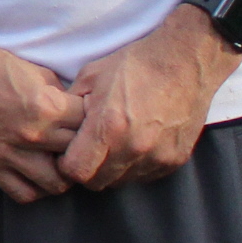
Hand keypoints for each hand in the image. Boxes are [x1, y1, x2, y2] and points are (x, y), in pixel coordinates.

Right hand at [0, 40, 83, 204]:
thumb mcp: (40, 73)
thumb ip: (63, 97)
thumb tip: (81, 113)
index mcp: (47, 108)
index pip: (88, 126)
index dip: (91, 121)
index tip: (87, 120)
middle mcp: (32, 135)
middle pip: (76, 155)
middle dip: (81, 148)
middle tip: (78, 143)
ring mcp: (10, 153)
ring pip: (55, 183)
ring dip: (62, 175)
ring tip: (59, 164)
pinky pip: (23, 193)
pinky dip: (35, 189)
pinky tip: (38, 176)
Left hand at [63, 7, 241, 188]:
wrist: (185, 60)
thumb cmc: (135, 64)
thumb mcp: (91, 76)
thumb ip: (70, 107)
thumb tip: (56, 127)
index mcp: (109, 127)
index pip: (76, 171)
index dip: (67, 164)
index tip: (68, 152)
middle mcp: (135, 147)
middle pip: (97, 182)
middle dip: (87, 169)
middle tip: (88, 149)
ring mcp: (158, 156)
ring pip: (122, 181)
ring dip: (112, 169)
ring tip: (113, 144)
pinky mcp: (175, 159)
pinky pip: (145, 175)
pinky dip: (136, 166)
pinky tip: (136, 143)